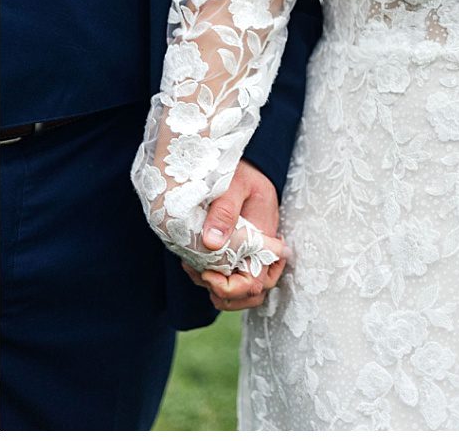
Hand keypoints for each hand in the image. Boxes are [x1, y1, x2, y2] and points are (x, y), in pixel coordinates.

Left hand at [187, 159, 288, 309]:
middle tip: (200, 274)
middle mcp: (261, 251)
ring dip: (217, 290)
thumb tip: (212, 243)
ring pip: (241, 291)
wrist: (241, 164)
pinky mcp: (236, 250)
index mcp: (266, 239)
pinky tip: (193, 263)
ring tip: (194, 269)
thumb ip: (224, 211)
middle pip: (252, 293)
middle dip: (224, 294)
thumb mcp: (233, 185)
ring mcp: (249, 253)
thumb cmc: (239, 171)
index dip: (233, 287)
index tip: (208, 274)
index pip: (257, 281)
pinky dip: (210, 279)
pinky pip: (229, 276)